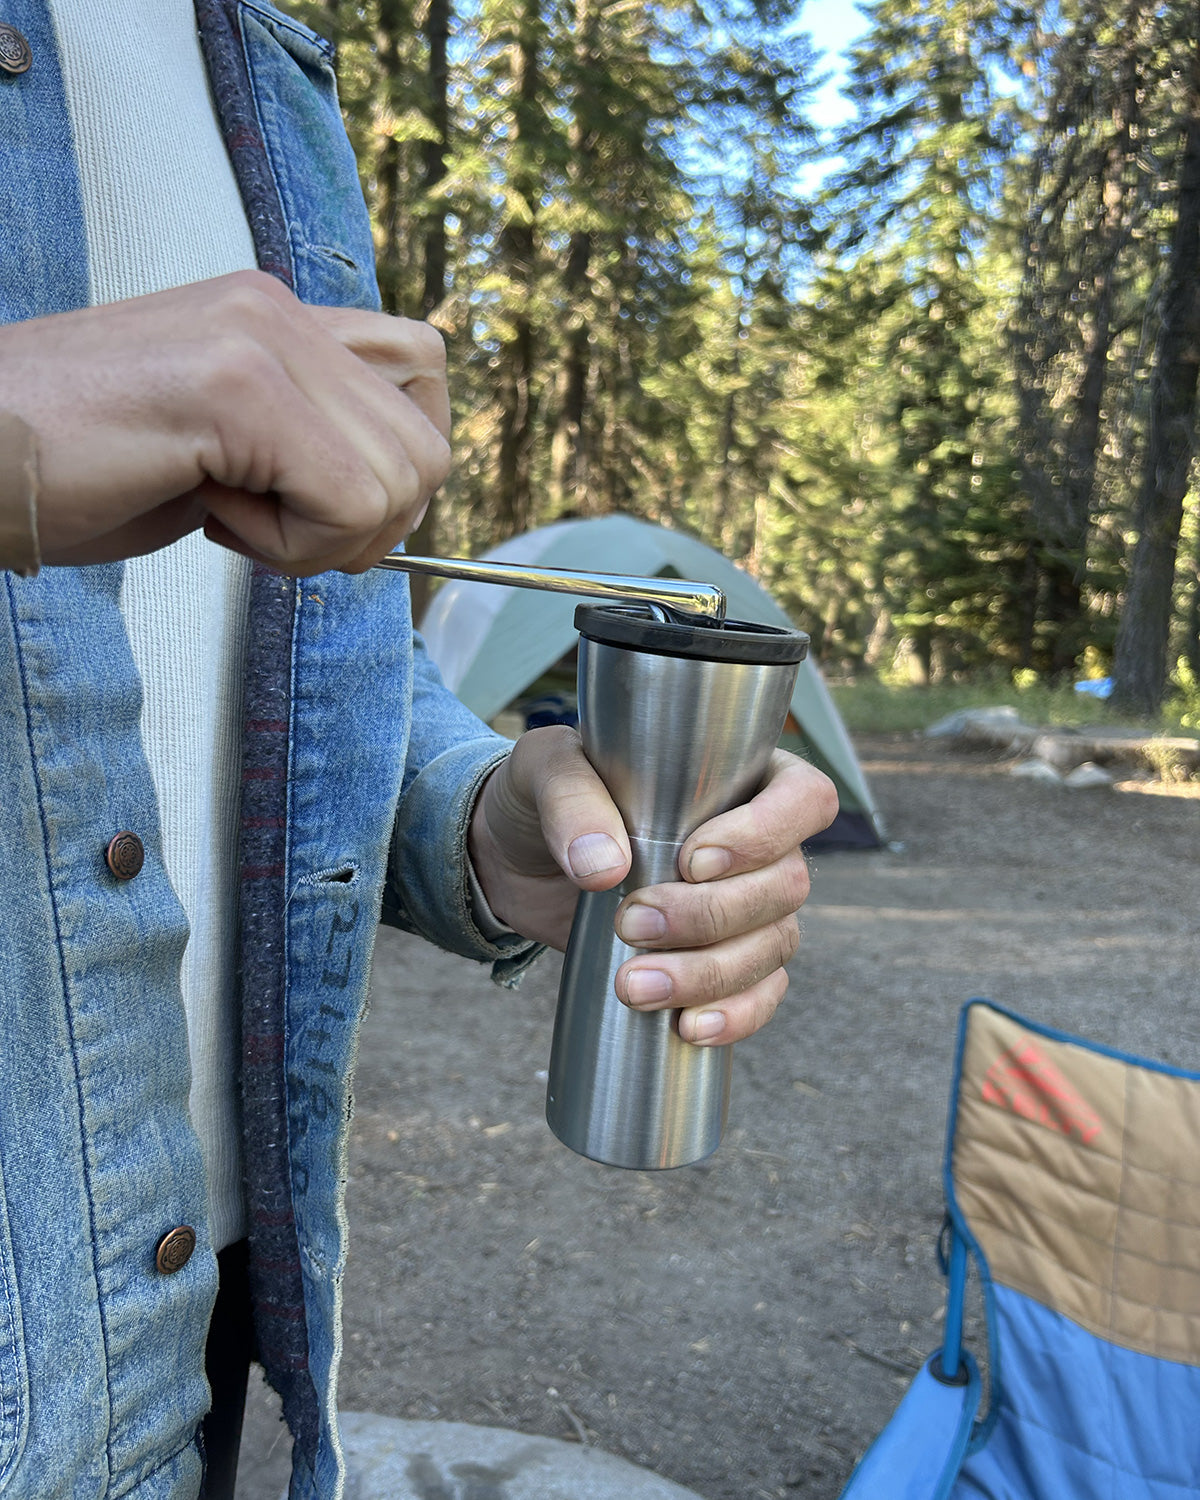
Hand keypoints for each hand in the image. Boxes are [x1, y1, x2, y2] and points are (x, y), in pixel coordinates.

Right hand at [0, 270, 450, 573]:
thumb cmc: (73, 466)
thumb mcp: (220, 446)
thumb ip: (305, 444)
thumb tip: (387, 497)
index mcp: (276, 314)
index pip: (423, 373)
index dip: (395, 469)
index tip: (316, 504)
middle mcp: (277, 309)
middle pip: (428, 447)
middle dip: (365, 525)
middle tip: (272, 527)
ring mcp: (259, 338)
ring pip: (401, 480)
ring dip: (323, 540)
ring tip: (231, 517)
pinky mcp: (236, 386)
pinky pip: (347, 502)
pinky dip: (292, 548)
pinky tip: (213, 518)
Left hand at [467, 726, 838, 1044]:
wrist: (516, 861)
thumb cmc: (546, 795)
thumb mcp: (544, 771)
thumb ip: (571, 801)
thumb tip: (605, 868)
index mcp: (741, 777)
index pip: (804, 798)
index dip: (767, 833)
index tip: (692, 861)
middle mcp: (761, 843)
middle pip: (786, 885)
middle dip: (712, 915)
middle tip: (631, 923)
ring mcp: (749, 907)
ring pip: (774, 946)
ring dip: (710, 973)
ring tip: (635, 986)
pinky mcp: (722, 960)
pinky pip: (759, 995)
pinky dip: (733, 1015)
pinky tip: (687, 1027)